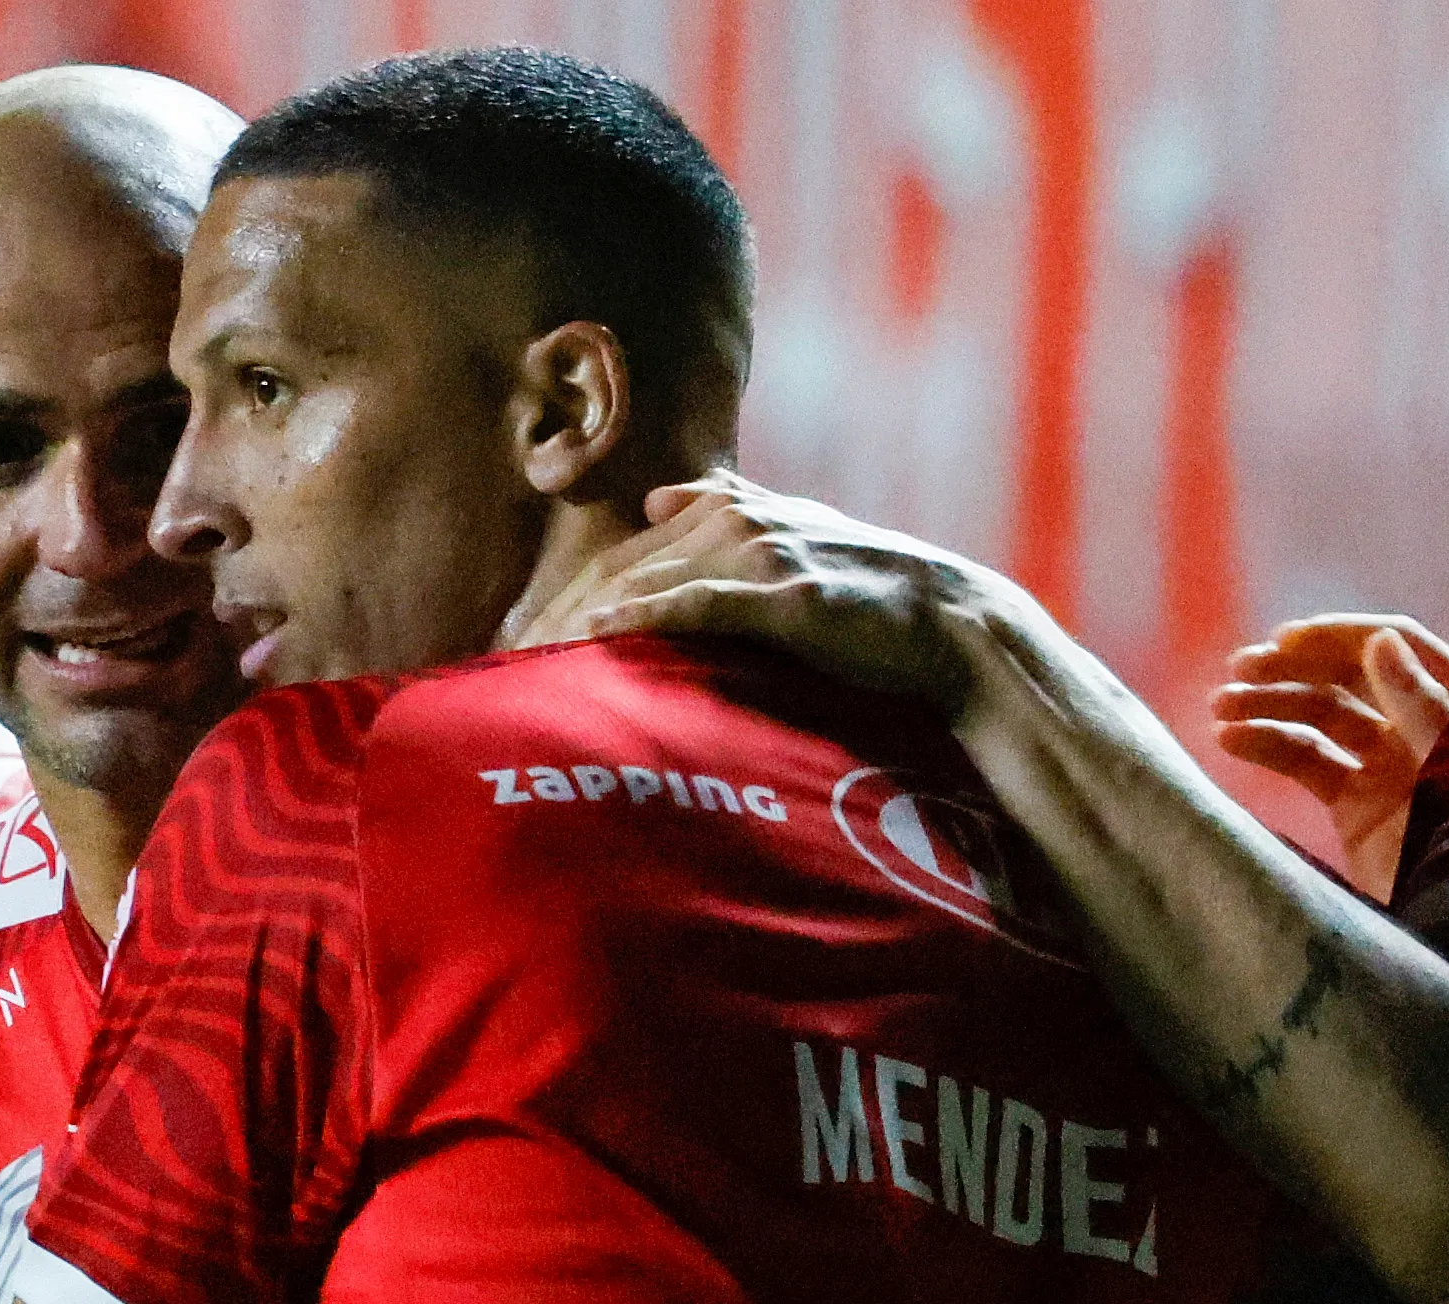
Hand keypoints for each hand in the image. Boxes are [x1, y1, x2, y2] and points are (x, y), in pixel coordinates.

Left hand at [513, 470, 999, 712]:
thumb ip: (727, 513)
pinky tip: (603, 631)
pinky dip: (649, 613)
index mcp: (732, 512)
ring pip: (651, 580)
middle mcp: (738, 522)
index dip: (569, 591)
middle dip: (557, 608)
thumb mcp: (795, 540)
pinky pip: (702, 602)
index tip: (517, 637)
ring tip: (528, 657)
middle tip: (498, 658)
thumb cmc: (868, 601)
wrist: (951, 624)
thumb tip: (658, 501)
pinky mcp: (787, 596)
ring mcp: (762, 555)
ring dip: (584, 617)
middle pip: (623, 563)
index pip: (629, 552)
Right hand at [1206, 613, 1448, 901]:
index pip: (1397, 644)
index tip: (1288, 640)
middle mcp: (1420, 725)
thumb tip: (1380, 640)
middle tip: (1241, 668)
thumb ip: (1422, 704)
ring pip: (1320, 716)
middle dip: (1294, 668)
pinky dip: (1268, 746)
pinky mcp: (1356, 807)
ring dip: (1269, 703)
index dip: (1341, 637)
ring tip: (1221, 706)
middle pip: (1350, 675)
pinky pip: (1307, 763)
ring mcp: (1386, 766)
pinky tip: (1229, 738)